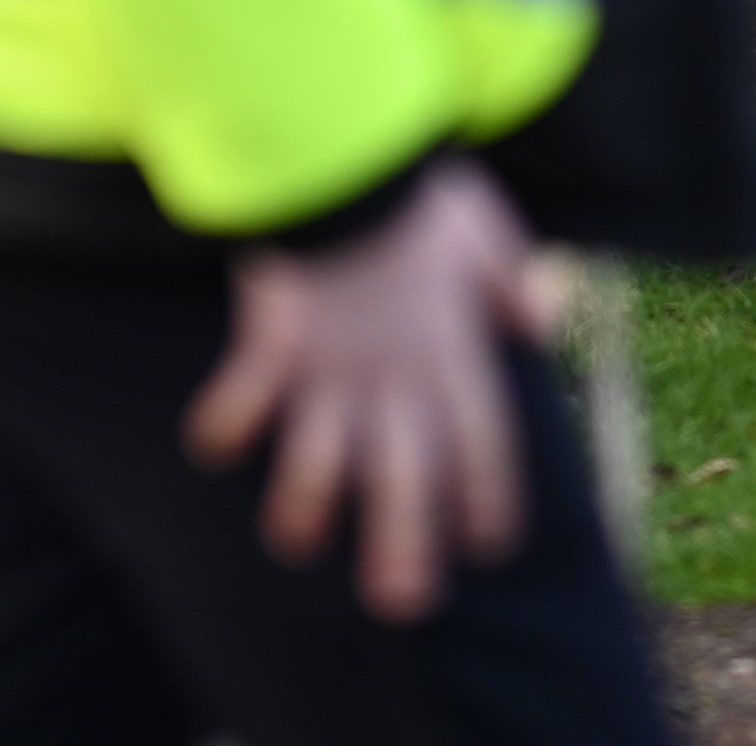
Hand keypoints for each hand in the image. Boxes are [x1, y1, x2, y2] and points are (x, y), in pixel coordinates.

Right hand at [184, 157, 554, 622]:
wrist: (346, 151)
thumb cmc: (421, 191)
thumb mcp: (487, 231)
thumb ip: (512, 283)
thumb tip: (541, 318)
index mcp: (455, 357)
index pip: (484, 451)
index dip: (486, 503)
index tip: (487, 544)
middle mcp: (395, 380)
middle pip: (403, 486)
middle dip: (401, 551)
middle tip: (399, 605)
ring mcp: (329, 370)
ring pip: (315, 468)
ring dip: (303, 510)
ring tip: (298, 543)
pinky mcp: (270, 347)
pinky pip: (238, 403)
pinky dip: (221, 426)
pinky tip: (214, 446)